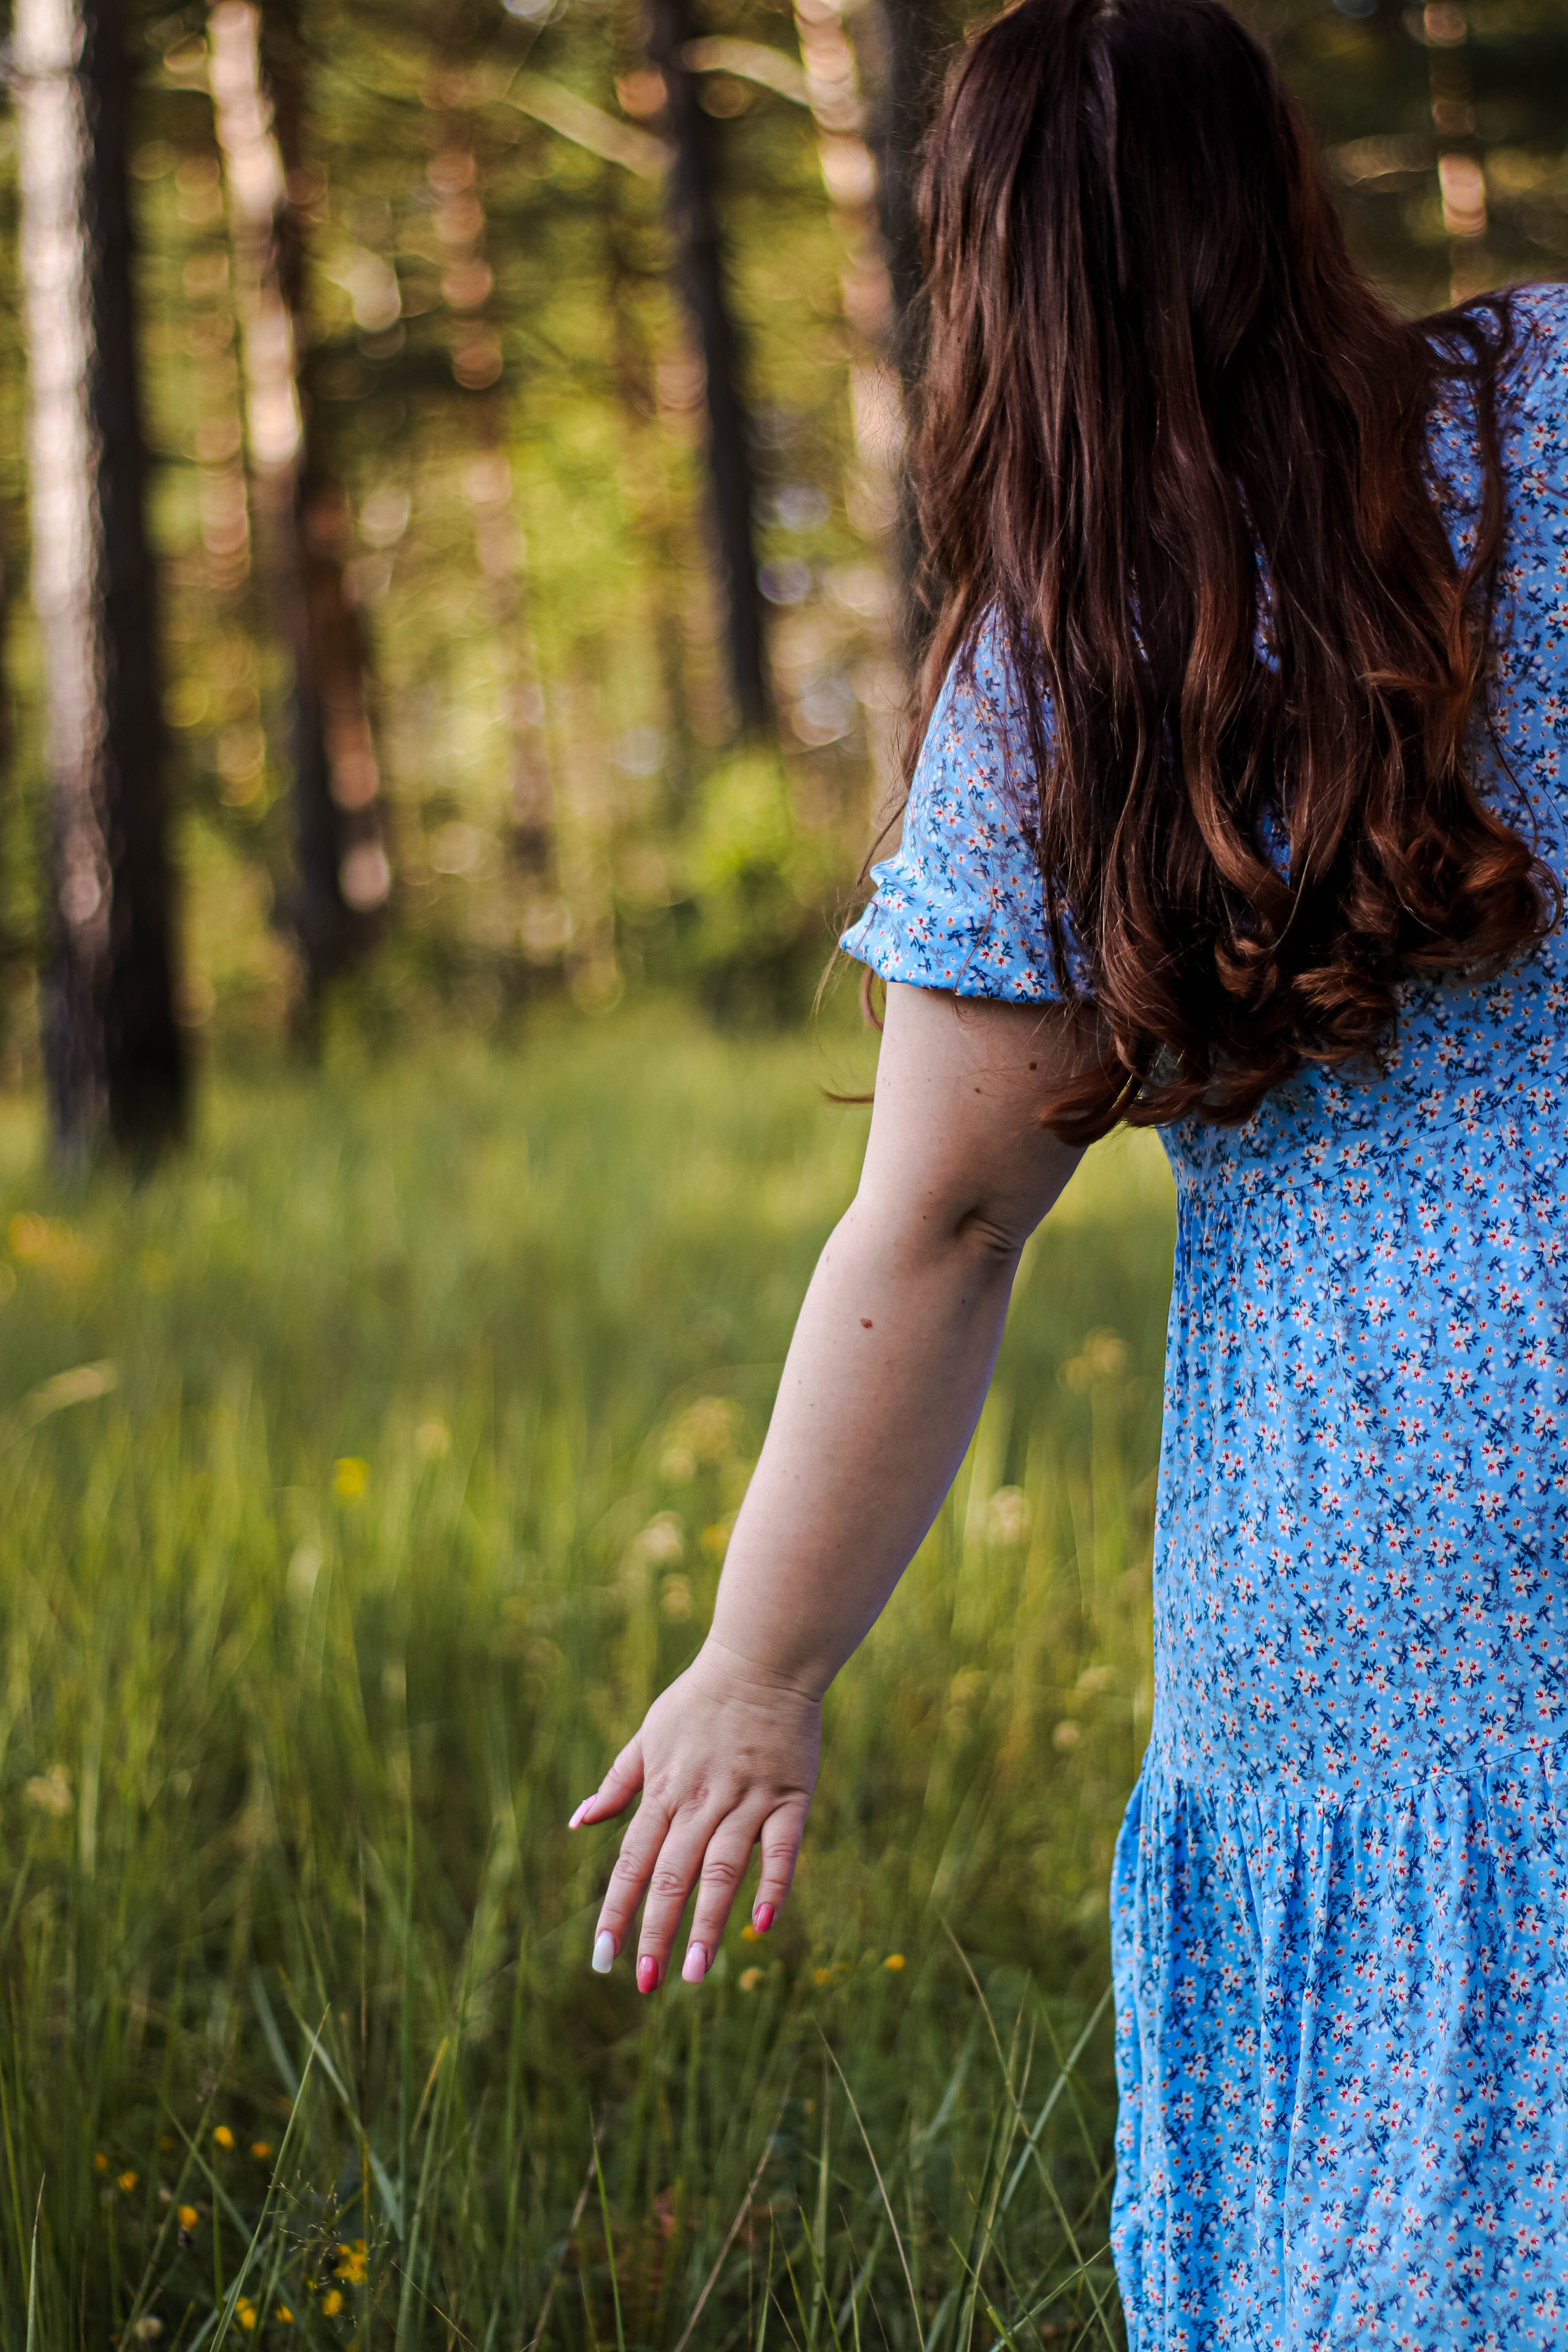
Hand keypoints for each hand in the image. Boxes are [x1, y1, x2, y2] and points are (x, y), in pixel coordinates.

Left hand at [569, 1638, 820, 1991]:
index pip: (632, 1861)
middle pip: (672, 1874)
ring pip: (721, 1868)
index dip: (616, 1910)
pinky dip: (772, 1886)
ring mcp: (747, 1798)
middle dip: (656, 1931)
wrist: (763, 1657)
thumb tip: (579, 1822)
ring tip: (694, 1974)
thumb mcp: (649, 1735)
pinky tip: (760, 1926)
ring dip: (706, 1923)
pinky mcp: (790, 1796)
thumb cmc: (701, 1699)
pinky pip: (781, 1848)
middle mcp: (700, 1799)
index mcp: (663, 1788)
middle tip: (646, 1983)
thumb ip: (618, 1782)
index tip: (602, 1959)